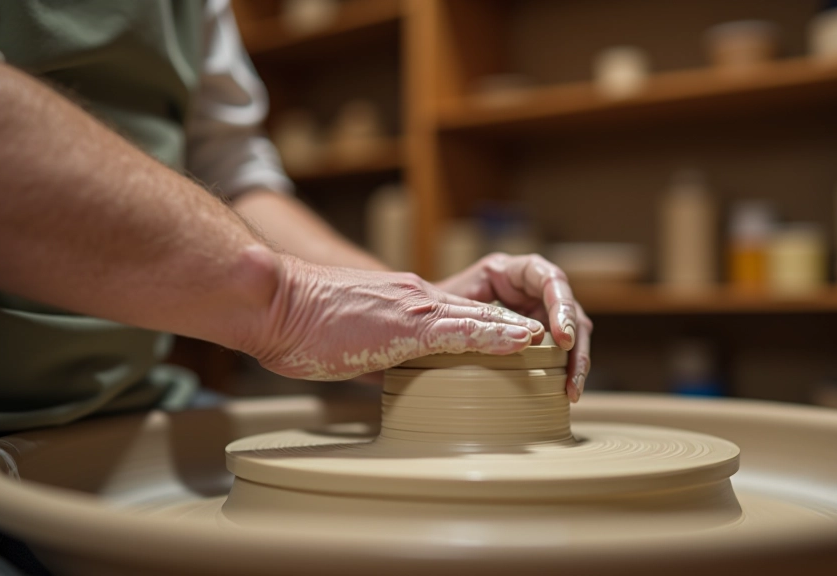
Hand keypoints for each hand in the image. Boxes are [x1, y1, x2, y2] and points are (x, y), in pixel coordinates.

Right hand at [248, 257, 544, 380]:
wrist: (274, 302)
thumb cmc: (301, 326)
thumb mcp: (351, 342)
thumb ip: (380, 353)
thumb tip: (392, 375)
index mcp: (408, 307)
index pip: (465, 318)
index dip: (498, 334)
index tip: (527, 350)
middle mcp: (420, 300)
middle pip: (485, 316)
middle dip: (524, 335)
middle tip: (560, 353)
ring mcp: (416, 309)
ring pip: (483, 319)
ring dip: (523, 336)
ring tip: (562, 346)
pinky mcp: (407, 325)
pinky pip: (462, 330)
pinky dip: (496, 336)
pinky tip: (525, 341)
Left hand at [434, 253, 591, 401]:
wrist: (415, 322)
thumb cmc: (431, 307)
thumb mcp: (451, 305)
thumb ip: (475, 315)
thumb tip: (511, 336)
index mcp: (512, 272)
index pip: (549, 279)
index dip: (561, 306)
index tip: (562, 337)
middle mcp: (530, 290)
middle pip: (568, 309)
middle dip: (576, 341)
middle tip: (573, 373)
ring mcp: (536, 313)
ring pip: (570, 332)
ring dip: (576, 361)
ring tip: (572, 390)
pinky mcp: (535, 337)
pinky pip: (558, 350)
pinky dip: (564, 369)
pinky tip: (566, 392)